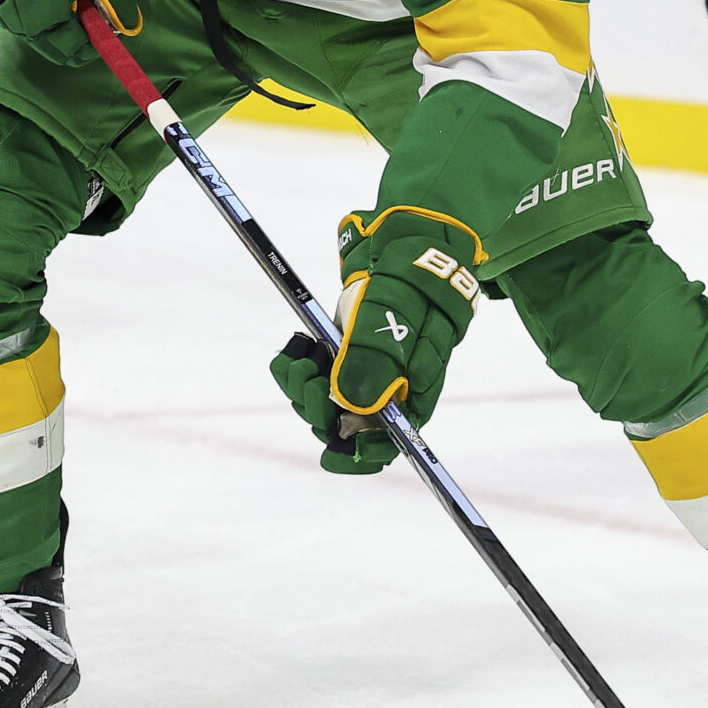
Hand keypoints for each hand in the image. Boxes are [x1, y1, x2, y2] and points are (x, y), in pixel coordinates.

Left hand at [271, 207, 482, 471]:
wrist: (407, 251)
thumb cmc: (411, 292)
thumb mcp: (393, 327)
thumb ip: (373, 366)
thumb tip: (348, 407)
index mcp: (409, 398)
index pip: (383, 447)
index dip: (356, 456)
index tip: (330, 450)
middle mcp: (385, 393)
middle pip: (342, 426)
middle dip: (316, 408)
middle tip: (305, 375)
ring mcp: (361, 374)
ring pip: (322, 402)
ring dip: (301, 386)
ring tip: (296, 358)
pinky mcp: (341, 355)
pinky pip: (312, 376)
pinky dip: (298, 366)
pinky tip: (297, 347)